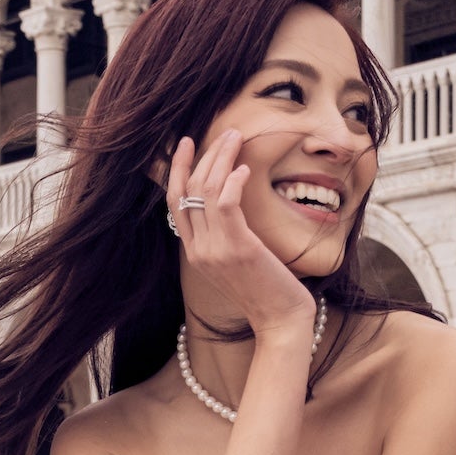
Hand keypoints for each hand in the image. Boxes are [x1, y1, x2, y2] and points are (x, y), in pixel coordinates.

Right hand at [165, 132, 315, 350]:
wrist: (280, 320)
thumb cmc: (266, 290)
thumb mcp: (237, 261)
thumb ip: (225, 236)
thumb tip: (228, 201)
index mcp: (194, 252)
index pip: (175, 202)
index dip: (179, 169)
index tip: (187, 143)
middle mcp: (198, 250)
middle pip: (190, 190)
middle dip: (206, 155)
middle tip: (226, 133)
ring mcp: (215, 250)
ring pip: (206, 191)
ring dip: (221, 158)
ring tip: (237, 138)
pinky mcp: (237, 248)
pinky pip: (226, 203)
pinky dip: (234, 180)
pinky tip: (245, 169)